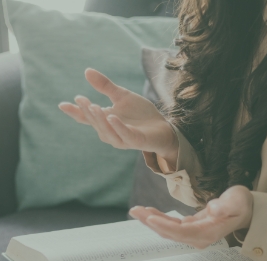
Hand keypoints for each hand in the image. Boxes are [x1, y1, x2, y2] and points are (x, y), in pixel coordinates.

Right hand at [59, 68, 177, 164]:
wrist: (163, 128)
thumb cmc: (141, 115)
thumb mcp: (122, 96)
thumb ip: (105, 86)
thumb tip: (87, 71)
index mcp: (105, 121)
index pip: (86, 118)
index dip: (75, 112)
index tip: (62, 104)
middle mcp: (110, 132)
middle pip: (95, 123)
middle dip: (87, 112)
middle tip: (81, 99)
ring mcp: (123, 139)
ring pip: (107, 132)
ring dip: (100, 120)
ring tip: (94, 106)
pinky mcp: (136, 141)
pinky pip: (125, 135)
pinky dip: (118, 127)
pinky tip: (112, 117)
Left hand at [129, 186, 252, 248]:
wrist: (245, 210)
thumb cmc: (241, 204)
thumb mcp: (237, 201)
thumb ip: (226, 206)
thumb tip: (213, 209)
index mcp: (208, 233)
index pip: (182, 232)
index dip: (165, 226)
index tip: (150, 218)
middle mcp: (198, 237)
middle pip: (170, 233)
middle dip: (151, 222)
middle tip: (135, 210)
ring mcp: (193, 234)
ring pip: (167, 230)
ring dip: (151, 221)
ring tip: (136, 210)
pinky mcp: (189, 228)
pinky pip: (170, 226)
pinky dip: (158, 219)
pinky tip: (148, 212)